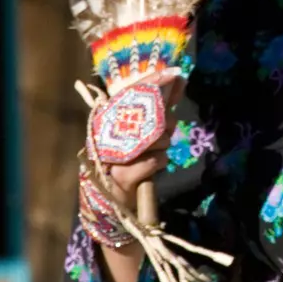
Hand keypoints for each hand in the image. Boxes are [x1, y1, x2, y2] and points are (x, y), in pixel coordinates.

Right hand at [87, 72, 180, 281]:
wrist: (110, 210)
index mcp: (107, 123)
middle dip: (164, 123)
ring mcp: (113, 157)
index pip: (129, 94)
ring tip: (153, 155)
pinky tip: (152, 167)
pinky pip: (154, 161)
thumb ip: (151, 117)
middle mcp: (107, 137)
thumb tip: (175, 87)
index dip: (153, 81)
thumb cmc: (125, 168)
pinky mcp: (122, 177)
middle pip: (149, 117)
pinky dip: (158, 164)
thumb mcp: (136, 141)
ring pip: (155, 139)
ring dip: (162, 147)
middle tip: (167, 128)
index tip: (175, 72)